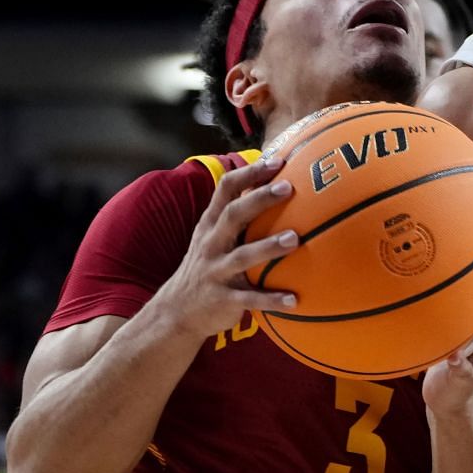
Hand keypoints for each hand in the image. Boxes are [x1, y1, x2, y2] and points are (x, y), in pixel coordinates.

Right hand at [159, 156, 301, 339]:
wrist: (177, 311)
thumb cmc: (207, 267)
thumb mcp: (212, 237)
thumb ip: (236, 215)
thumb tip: (273, 186)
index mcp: (211, 225)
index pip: (226, 189)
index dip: (250, 173)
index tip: (277, 161)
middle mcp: (211, 244)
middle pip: (233, 215)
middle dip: (260, 199)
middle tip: (289, 187)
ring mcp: (215, 271)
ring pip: (242, 256)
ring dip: (269, 247)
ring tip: (295, 239)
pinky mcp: (222, 299)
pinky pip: (249, 299)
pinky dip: (271, 299)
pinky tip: (294, 299)